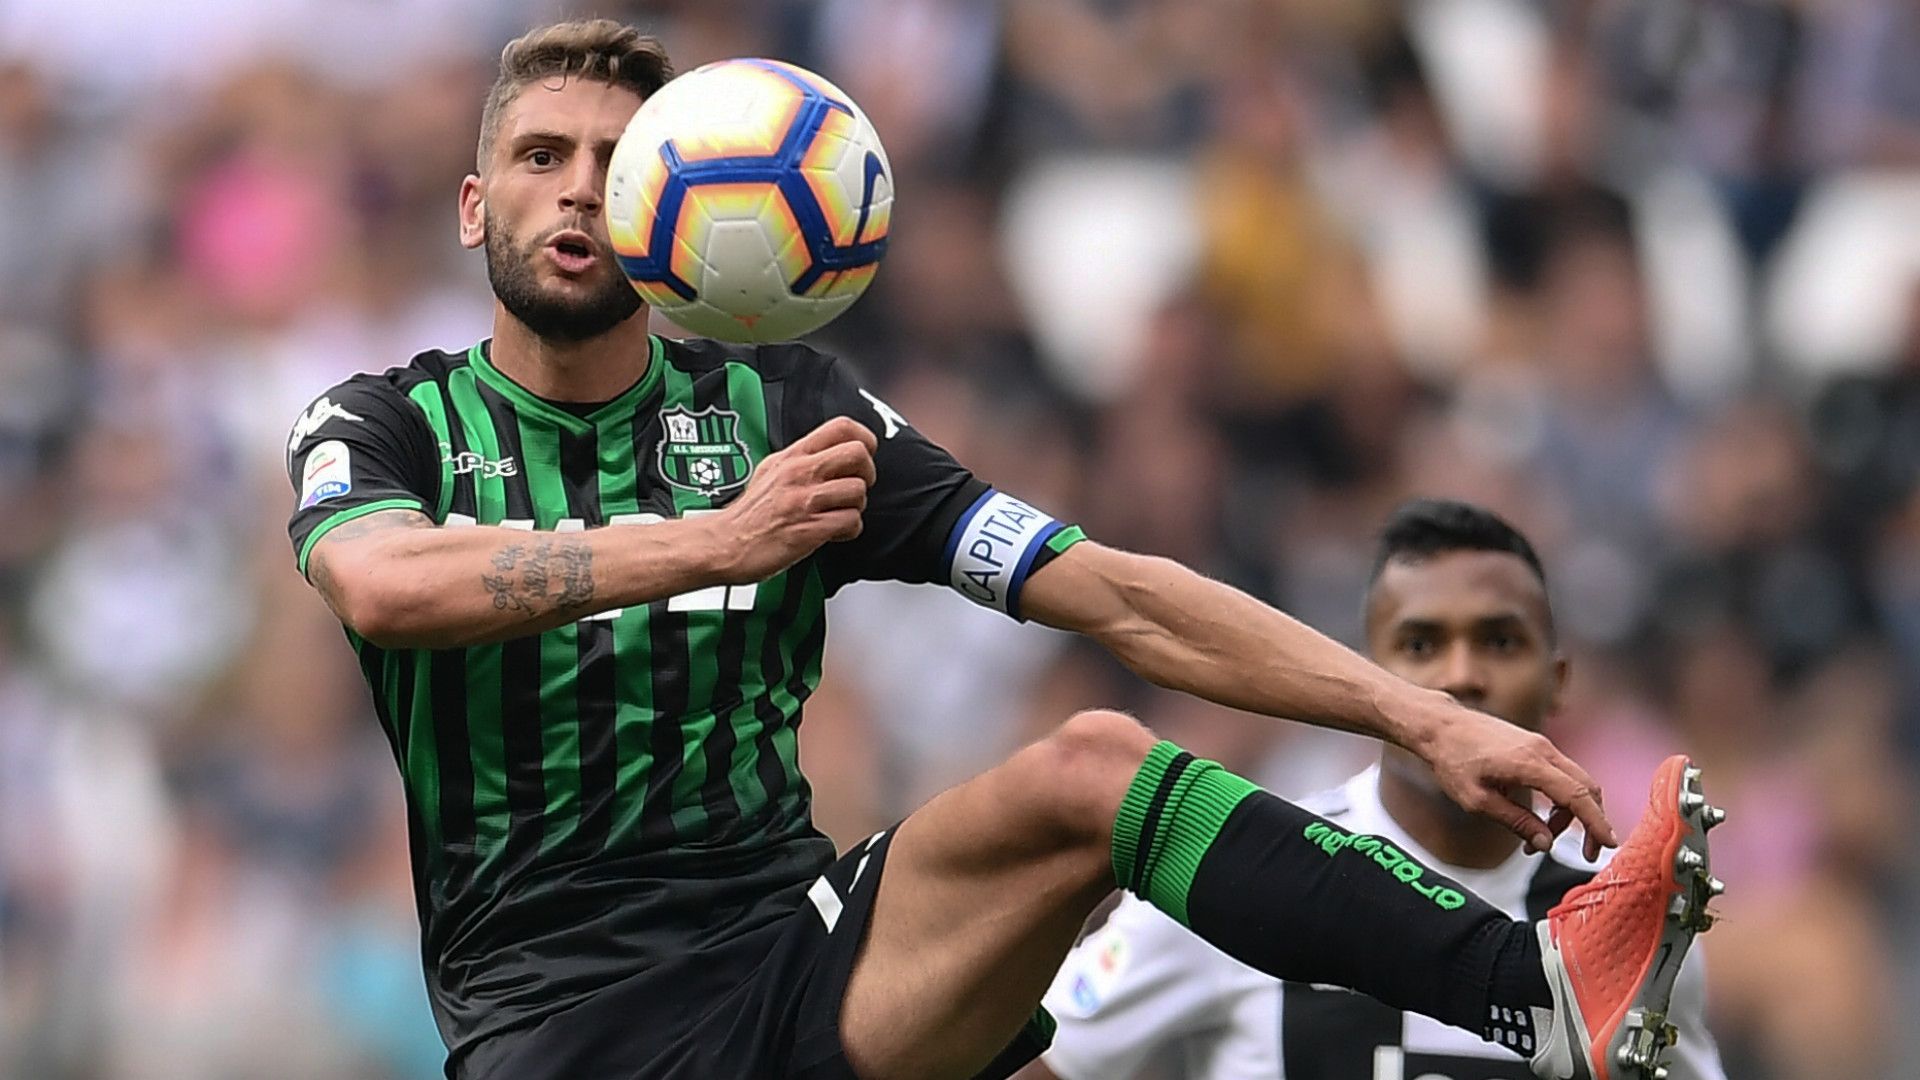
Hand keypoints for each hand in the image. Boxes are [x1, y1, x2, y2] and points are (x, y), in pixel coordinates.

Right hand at [705, 416, 877, 583]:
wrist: (724, 544)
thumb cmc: (749, 514)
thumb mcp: (771, 470)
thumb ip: (801, 459)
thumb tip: (830, 452)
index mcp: (793, 455)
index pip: (841, 427)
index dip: (864, 438)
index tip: (864, 454)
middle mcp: (800, 473)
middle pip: (857, 453)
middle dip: (867, 472)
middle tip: (856, 485)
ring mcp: (804, 500)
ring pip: (858, 490)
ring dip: (857, 506)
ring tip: (840, 513)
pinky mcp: (809, 529)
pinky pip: (851, 522)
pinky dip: (849, 530)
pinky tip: (834, 532)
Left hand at [1398, 687, 1615, 859]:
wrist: (1439, 725)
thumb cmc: (1452, 761)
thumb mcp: (1477, 800)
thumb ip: (1515, 821)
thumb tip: (1545, 844)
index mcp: (1530, 763)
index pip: (1577, 796)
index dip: (1596, 823)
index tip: (1608, 845)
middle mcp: (1543, 750)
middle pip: (1587, 788)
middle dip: (1592, 822)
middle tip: (1585, 852)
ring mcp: (1541, 745)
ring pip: (1577, 781)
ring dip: (1571, 813)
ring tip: (1542, 838)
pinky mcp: (1535, 746)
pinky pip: (1562, 774)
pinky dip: (1561, 798)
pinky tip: (1540, 817)